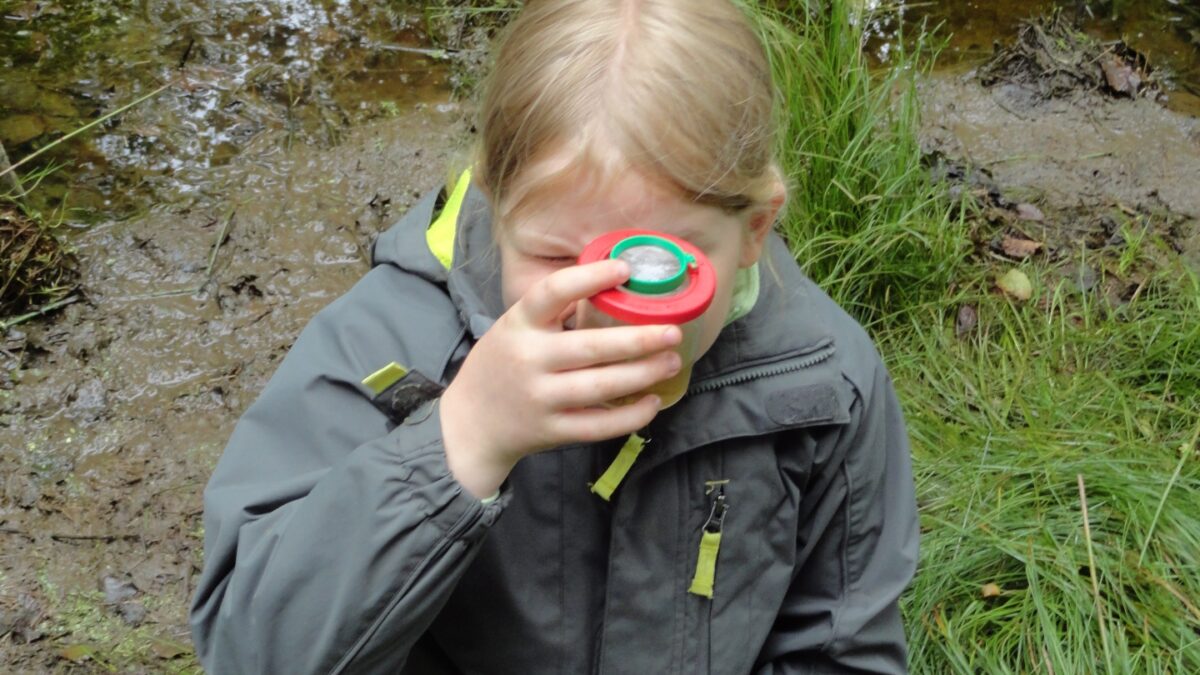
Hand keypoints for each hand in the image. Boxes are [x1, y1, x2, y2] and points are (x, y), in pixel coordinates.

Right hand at [440, 259, 682, 497]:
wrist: (471, 423)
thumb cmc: (503, 364)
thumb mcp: (514, 327)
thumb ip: (552, 310)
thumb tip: (612, 281)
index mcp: (519, 324)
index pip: (553, 292)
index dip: (590, 278)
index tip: (625, 270)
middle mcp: (529, 360)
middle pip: (590, 347)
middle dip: (638, 340)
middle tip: (672, 332)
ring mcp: (541, 398)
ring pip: (601, 387)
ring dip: (643, 374)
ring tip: (672, 362)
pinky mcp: (552, 431)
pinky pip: (598, 426)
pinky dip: (630, 416)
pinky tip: (653, 402)